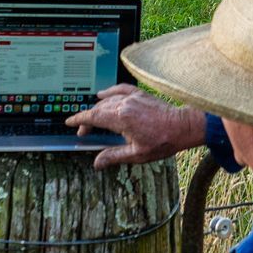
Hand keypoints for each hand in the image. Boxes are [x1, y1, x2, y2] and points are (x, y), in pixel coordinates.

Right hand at [67, 84, 206, 169]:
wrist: (182, 126)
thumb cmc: (162, 142)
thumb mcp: (137, 154)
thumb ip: (114, 156)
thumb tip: (96, 163)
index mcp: (121, 118)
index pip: (93, 117)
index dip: (79, 120)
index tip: (70, 122)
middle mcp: (124, 104)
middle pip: (98, 109)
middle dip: (88, 119)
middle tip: (83, 131)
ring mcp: (133, 97)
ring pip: (108, 100)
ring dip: (97, 109)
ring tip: (93, 119)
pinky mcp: (140, 94)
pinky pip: (120, 89)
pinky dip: (110, 91)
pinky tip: (103, 94)